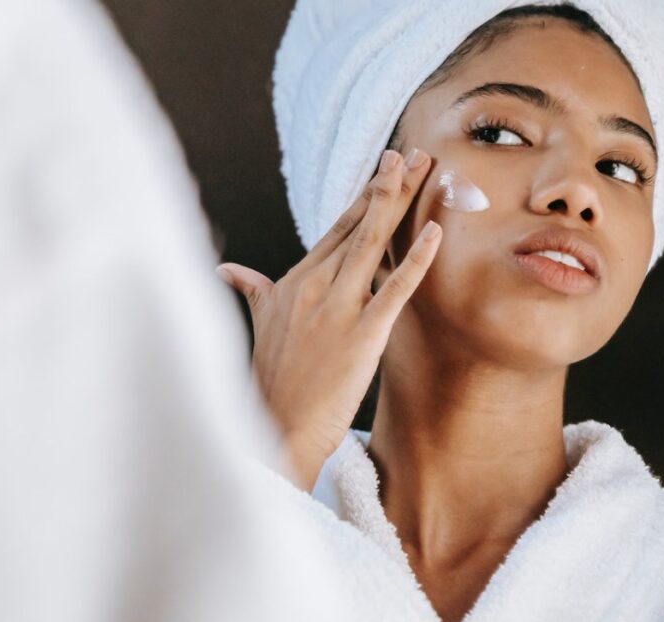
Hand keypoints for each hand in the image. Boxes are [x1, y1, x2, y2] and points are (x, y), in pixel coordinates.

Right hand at [216, 148, 440, 490]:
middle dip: (387, 186)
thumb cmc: (269, 381)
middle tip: (413, 152)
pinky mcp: (362, 334)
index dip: (363, 197)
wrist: (274, 428)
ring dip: (400, 201)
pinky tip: (437, 231)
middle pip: (358, 225)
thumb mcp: (260, 325)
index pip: (336, 229)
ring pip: (374, 242)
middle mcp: (315, 285)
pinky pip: (395, 288)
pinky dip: (417, 258)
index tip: (383, 168)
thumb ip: (252, 289)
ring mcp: (338, 308)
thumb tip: (226, 270)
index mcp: (295, 281)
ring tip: (424, 168)